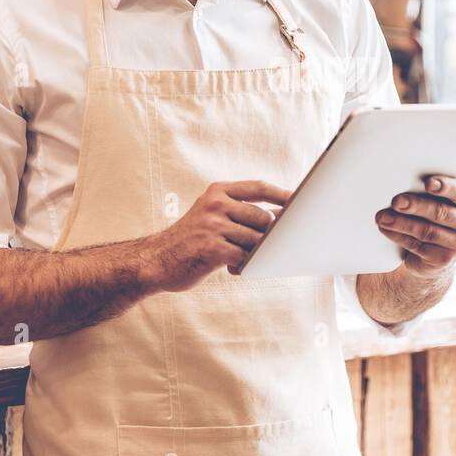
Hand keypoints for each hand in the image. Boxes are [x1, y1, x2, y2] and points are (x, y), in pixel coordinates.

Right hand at [141, 180, 288, 290]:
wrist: (157, 260)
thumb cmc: (192, 239)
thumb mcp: (213, 215)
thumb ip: (242, 212)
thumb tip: (281, 213)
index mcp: (217, 192)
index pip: (259, 187)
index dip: (282, 194)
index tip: (299, 202)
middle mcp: (216, 204)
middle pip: (264, 217)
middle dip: (264, 235)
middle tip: (251, 246)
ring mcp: (214, 226)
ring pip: (256, 240)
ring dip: (252, 253)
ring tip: (236, 258)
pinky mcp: (213, 249)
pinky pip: (245, 257)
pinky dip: (243, 265)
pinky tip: (231, 268)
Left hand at [375, 174, 455, 278]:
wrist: (434, 250)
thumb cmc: (436, 213)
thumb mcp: (442, 196)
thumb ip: (441, 181)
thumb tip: (430, 154)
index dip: (445, 186)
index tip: (428, 183)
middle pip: (442, 212)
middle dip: (416, 206)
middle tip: (396, 201)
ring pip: (428, 231)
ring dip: (402, 223)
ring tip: (382, 217)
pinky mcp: (444, 260)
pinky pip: (418, 246)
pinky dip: (399, 236)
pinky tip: (386, 229)